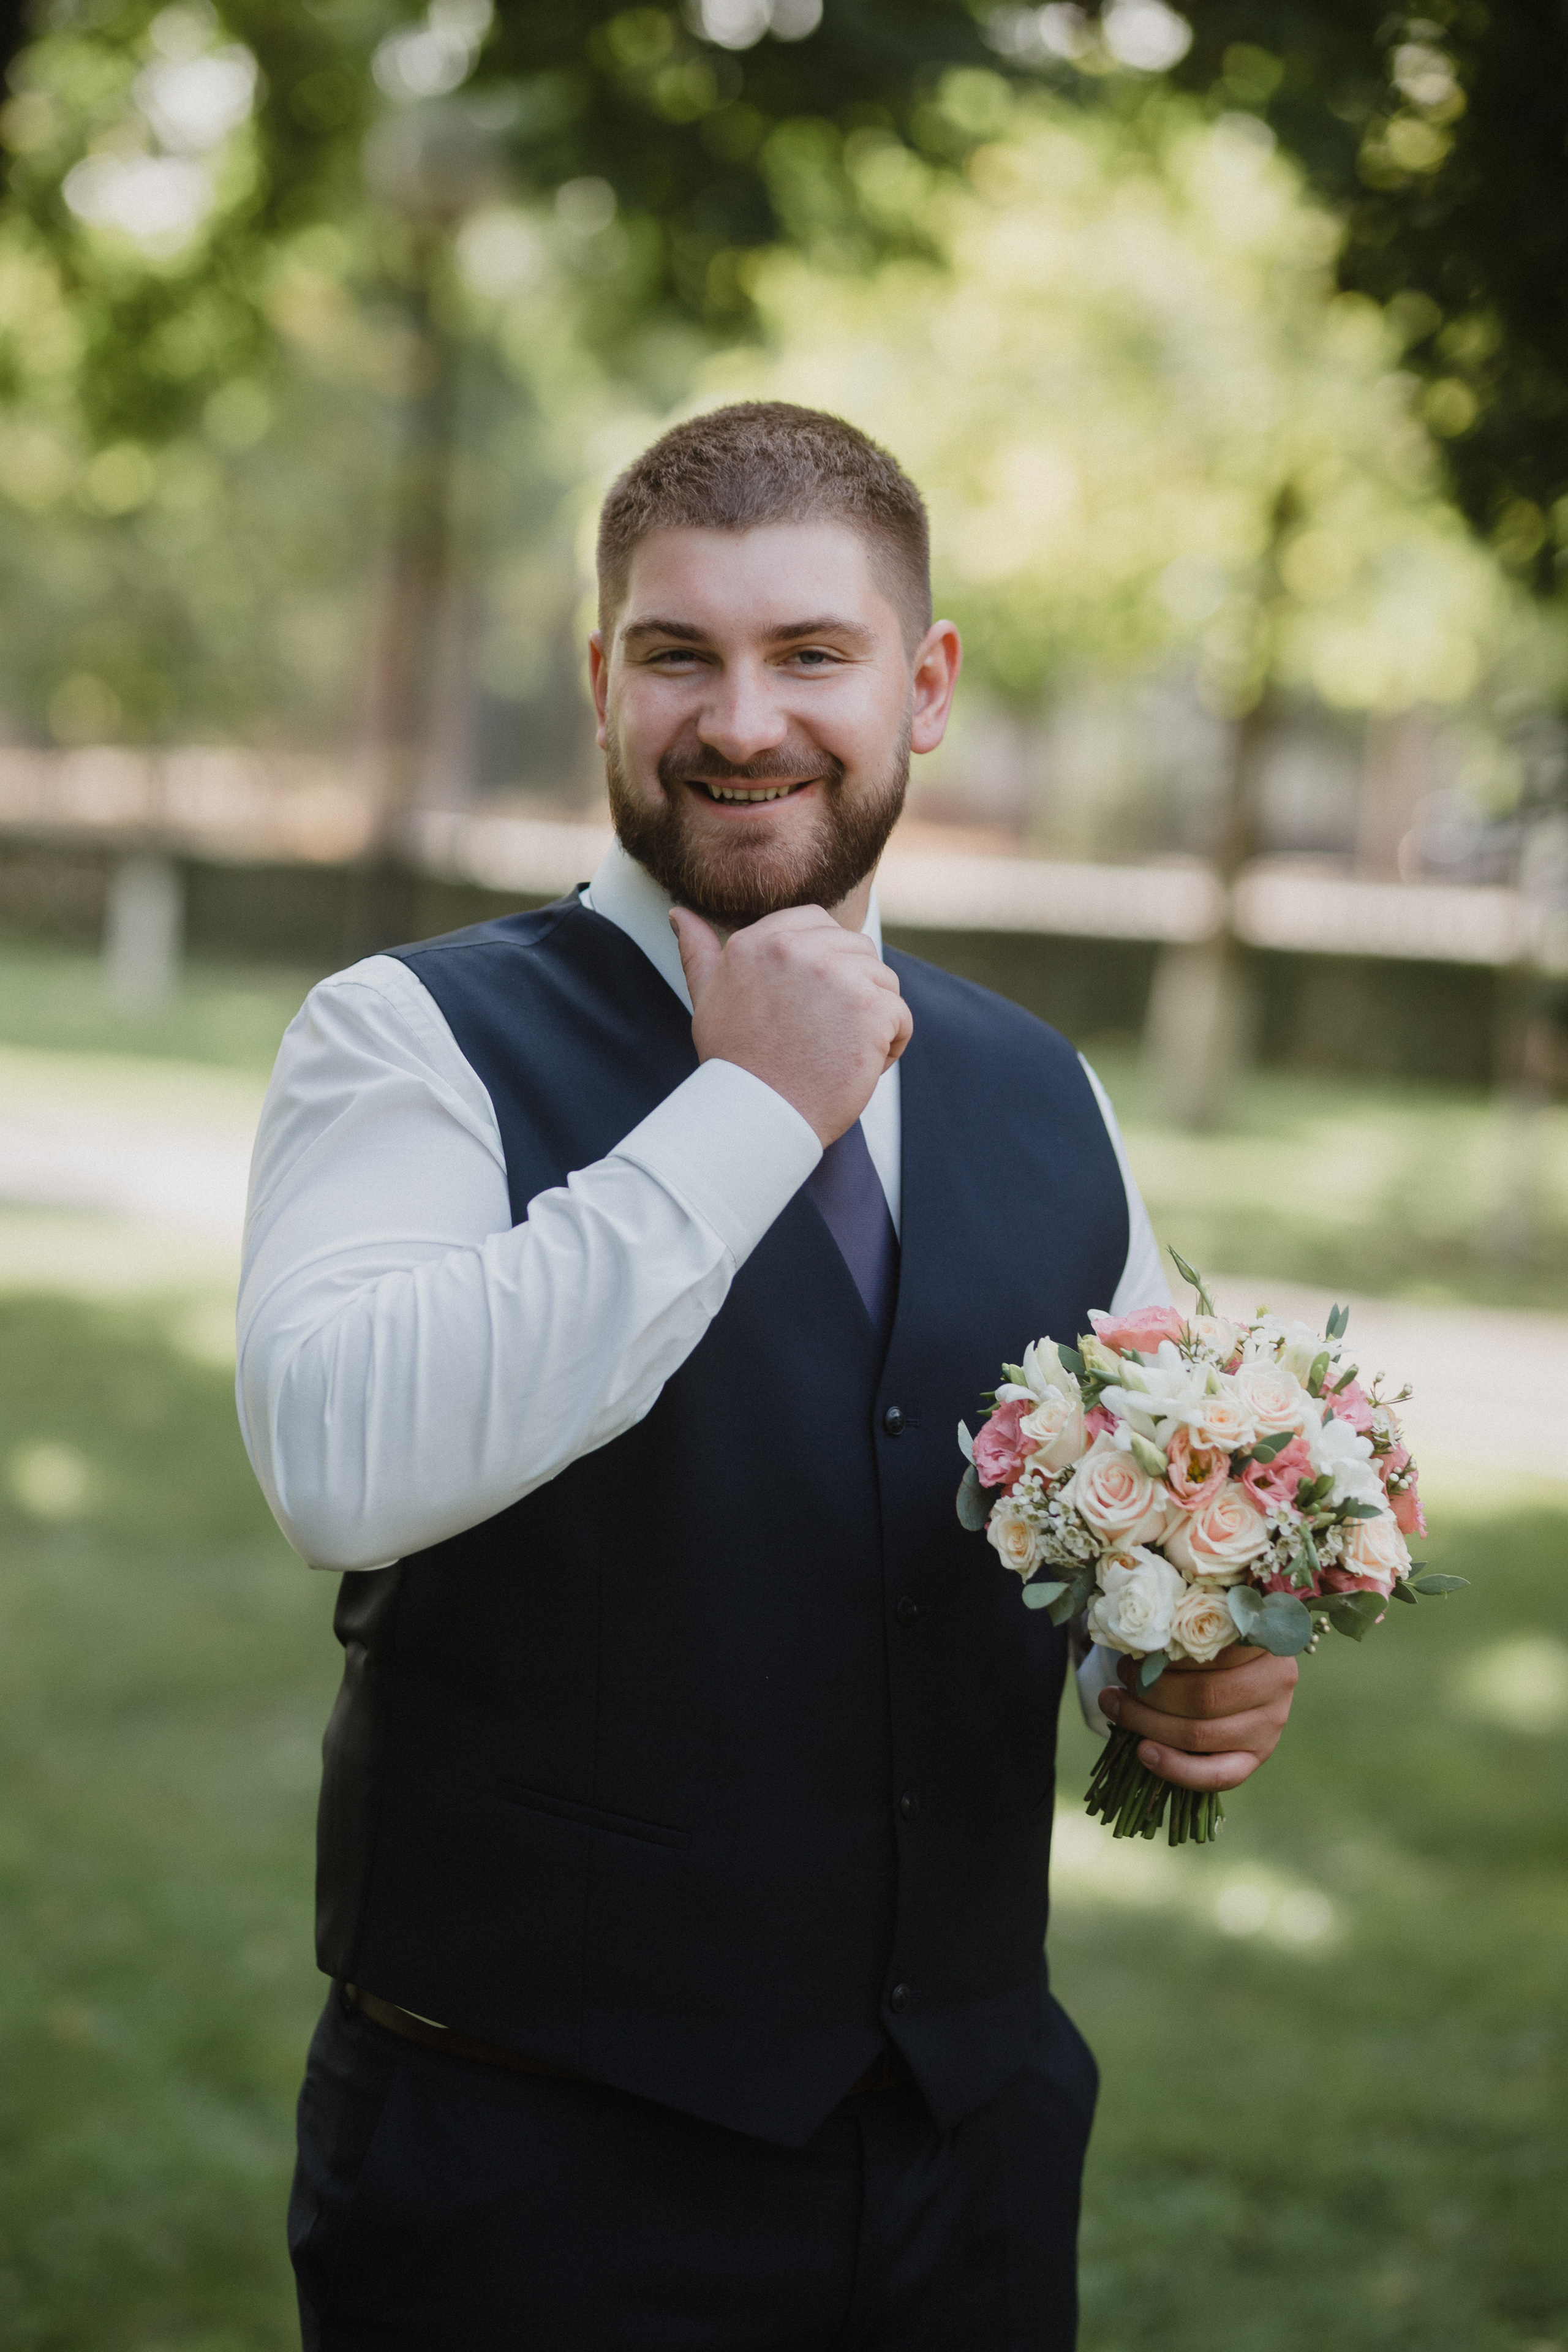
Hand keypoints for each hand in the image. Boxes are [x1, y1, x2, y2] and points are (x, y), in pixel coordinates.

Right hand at [670, 904, 912, 1144]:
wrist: (760, 1119)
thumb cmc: (735, 1065)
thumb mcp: (707, 1000)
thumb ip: (699, 952)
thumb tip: (680, 913)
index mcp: (758, 941)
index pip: (817, 921)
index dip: (826, 962)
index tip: (811, 1003)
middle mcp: (797, 948)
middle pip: (856, 949)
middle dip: (852, 990)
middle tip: (821, 1035)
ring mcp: (837, 974)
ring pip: (883, 981)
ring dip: (871, 1019)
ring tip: (836, 1052)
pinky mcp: (871, 1006)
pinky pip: (900, 1016)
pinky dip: (889, 1047)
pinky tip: (858, 1068)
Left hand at [1097, 1643, 1297, 1791]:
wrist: (1244, 1670)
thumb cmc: (1214, 1639)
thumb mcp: (1205, 1623)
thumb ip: (1181, 1628)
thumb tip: (1133, 1641)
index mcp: (1265, 1640)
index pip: (1209, 1650)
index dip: (1163, 1655)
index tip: (1130, 1653)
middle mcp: (1276, 1683)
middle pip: (1202, 1696)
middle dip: (1149, 1691)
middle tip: (1120, 1679)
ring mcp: (1270, 1725)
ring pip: (1200, 1734)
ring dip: (1147, 1722)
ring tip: (1116, 1705)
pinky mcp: (1257, 1756)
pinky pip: (1217, 1775)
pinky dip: (1175, 1767)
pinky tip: (1143, 1752)